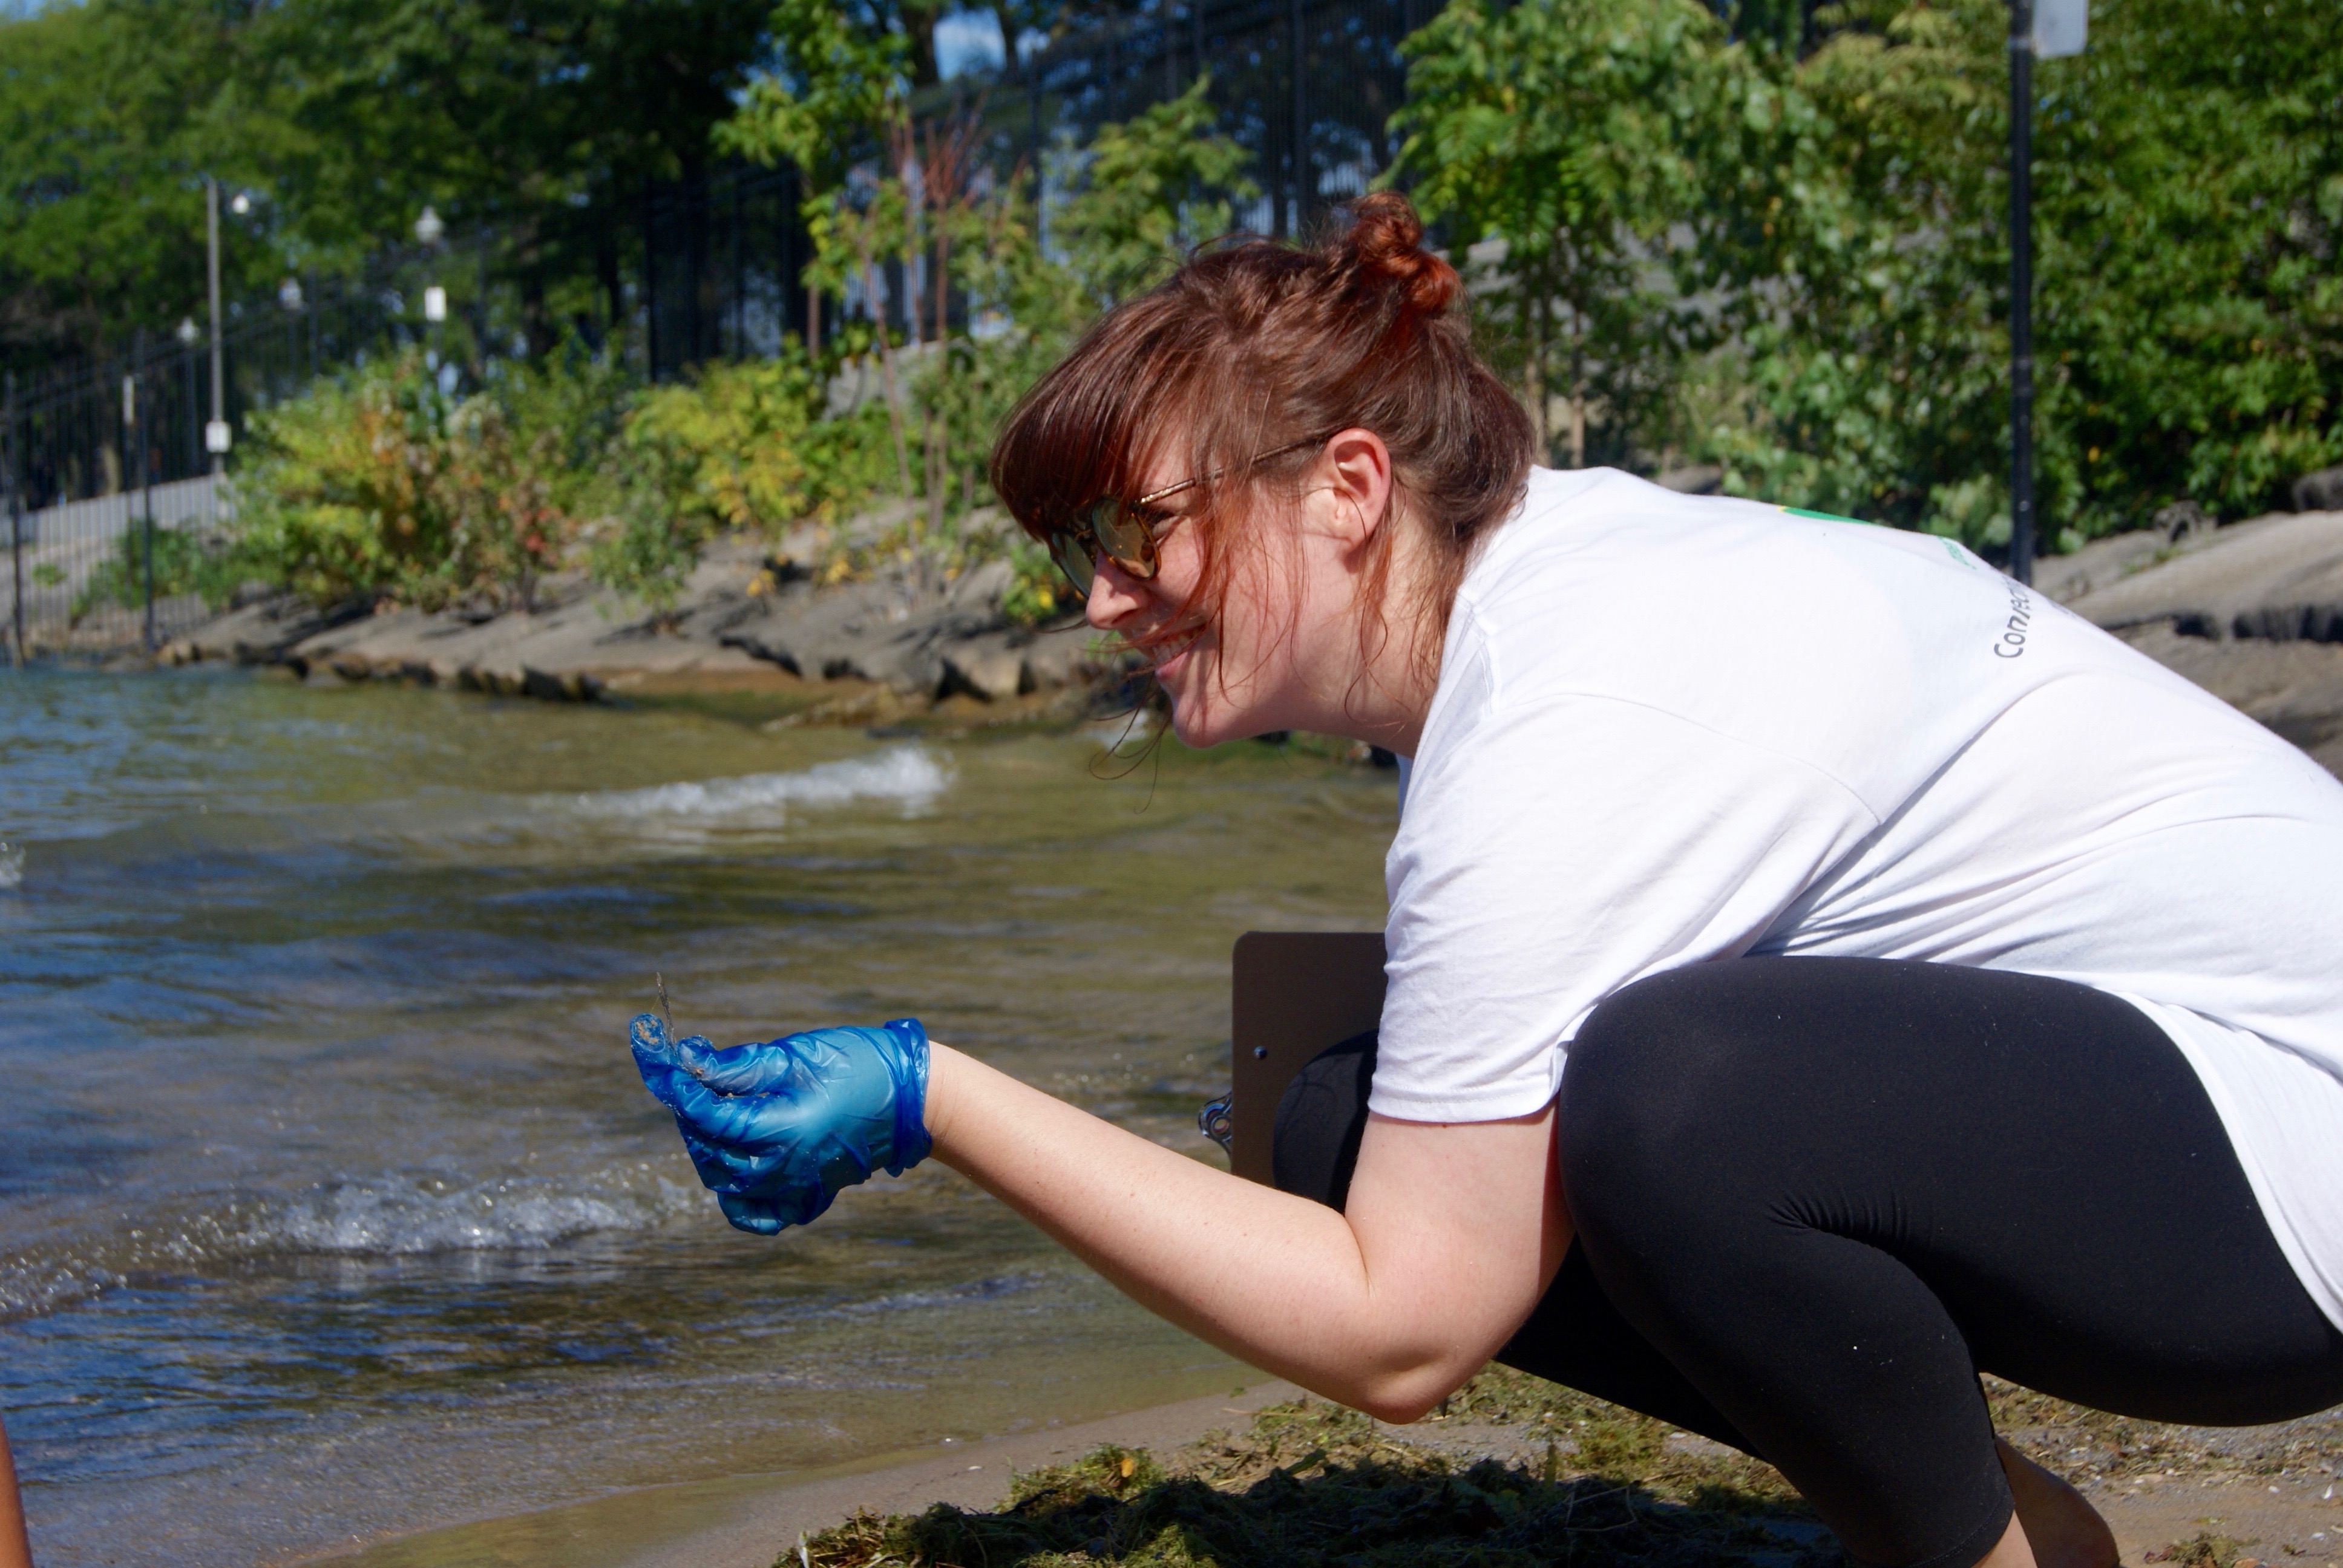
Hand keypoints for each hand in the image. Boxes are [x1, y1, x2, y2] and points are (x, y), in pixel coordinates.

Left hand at [630, 1013, 932, 1234]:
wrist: (913, 1100)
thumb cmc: (859, 1066)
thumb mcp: (796, 1056)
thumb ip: (738, 1066)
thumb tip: (686, 1062)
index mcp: (784, 1130)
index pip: (710, 1117)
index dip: (680, 1089)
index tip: (663, 1063)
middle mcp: (785, 1169)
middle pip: (711, 1151)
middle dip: (692, 1115)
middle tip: (694, 1080)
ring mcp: (796, 1187)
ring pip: (726, 1182)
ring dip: (708, 1147)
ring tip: (715, 1112)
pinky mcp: (808, 1196)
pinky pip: (759, 1214)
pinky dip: (737, 1198)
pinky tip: (734, 1167)